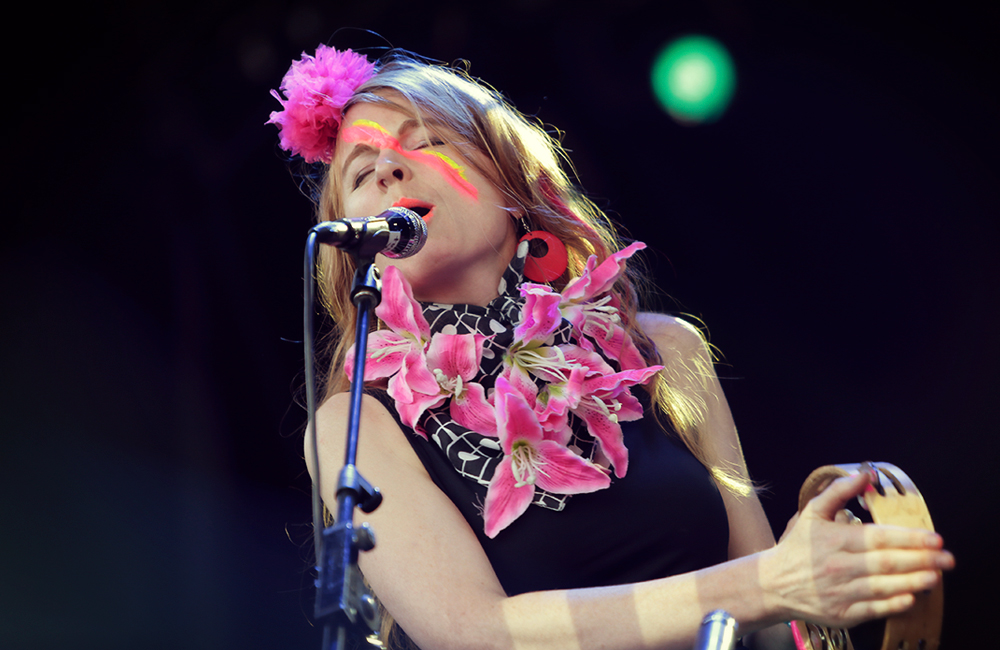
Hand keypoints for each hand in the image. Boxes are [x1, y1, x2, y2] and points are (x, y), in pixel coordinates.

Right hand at [762, 472, 953, 627]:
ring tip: (934, 576)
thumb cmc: (797, 548)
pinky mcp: (842, 614)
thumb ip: (838, 492)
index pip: (878, 538)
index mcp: (835, 540)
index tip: (934, 538)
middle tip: (946, 558)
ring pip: (884, 587)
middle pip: (887, 563)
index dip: (909, 538)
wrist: (773, 583)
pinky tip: (911, 597)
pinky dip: (894, 604)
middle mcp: (839, 566)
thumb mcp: (811, 513)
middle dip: (921, 560)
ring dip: (913, 582)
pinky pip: (874, 609)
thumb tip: (864, 475)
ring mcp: (841, 592)